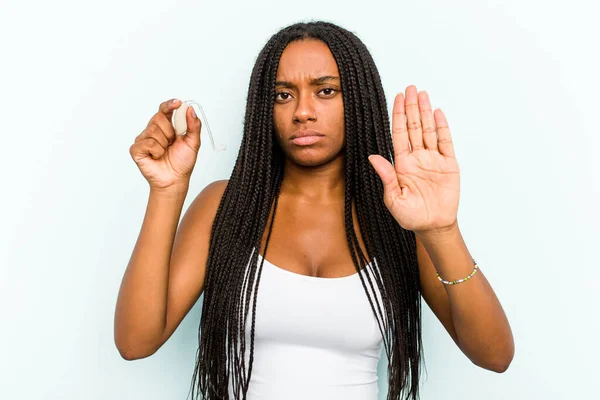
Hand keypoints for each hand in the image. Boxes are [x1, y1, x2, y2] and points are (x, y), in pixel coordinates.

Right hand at [129, 99, 201, 189]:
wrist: (175, 180)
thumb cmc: (182, 162)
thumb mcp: (193, 142)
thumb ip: (194, 126)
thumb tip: (190, 109)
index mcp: (166, 126)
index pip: (164, 109)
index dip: (169, 105)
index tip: (177, 103)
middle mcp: (153, 130)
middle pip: (158, 117)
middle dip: (170, 131)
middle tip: (172, 143)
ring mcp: (143, 139)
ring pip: (153, 130)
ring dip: (164, 143)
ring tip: (165, 152)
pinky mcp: (136, 149)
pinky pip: (147, 143)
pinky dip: (156, 151)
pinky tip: (156, 157)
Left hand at [368, 85, 459, 233]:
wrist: (433, 226)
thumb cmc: (411, 216)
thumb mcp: (394, 199)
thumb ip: (386, 177)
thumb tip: (373, 157)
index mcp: (402, 164)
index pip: (399, 134)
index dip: (399, 116)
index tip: (397, 98)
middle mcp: (417, 157)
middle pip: (414, 127)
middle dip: (411, 107)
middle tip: (410, 88)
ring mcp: (433, 159)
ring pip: (429, 130)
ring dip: (425, 112)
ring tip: (422, 94)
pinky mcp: (449, 164)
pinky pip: (445, 142)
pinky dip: (442, 127)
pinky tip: (437, 113)